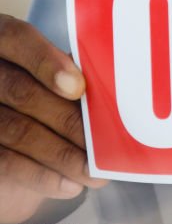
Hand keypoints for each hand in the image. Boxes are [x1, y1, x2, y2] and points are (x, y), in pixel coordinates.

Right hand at [0, 15, 106, 223]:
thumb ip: (62, 66)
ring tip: (94, 172)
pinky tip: (69, 185)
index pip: (17, 39)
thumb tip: (110, 85)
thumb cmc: (33, 81)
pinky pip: (4, 162)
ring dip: (60, 155)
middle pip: (20, 91)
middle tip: (105, 144)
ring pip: (15, 130)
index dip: (46, 62)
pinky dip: (39, 176)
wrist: (5, 111)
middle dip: (66, 119)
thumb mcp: (39, 63)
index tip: (78, 87)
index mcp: (0, 38)